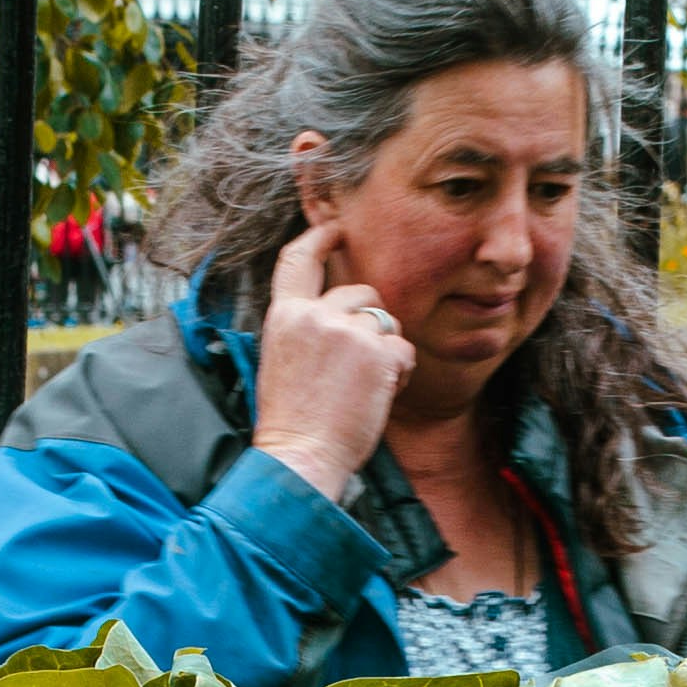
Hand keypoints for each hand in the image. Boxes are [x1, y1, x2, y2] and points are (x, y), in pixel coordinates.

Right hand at [251, 219, 413, 494]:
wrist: (300, 457)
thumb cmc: (292, 422)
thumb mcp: (282, 361)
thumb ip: (305, 329)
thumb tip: (337, 314)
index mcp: (284, 316)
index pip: (299, 260)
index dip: (320, 238)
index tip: (337, 230)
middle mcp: (314, 315)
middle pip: (361, 292)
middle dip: (370, 321)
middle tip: (359, 366)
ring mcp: (347, 332)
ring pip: (386, 322)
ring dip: (385, 352)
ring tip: (364, 388)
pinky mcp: (377, 354)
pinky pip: (404, 350)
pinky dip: (400, 374)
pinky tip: (378, 396)